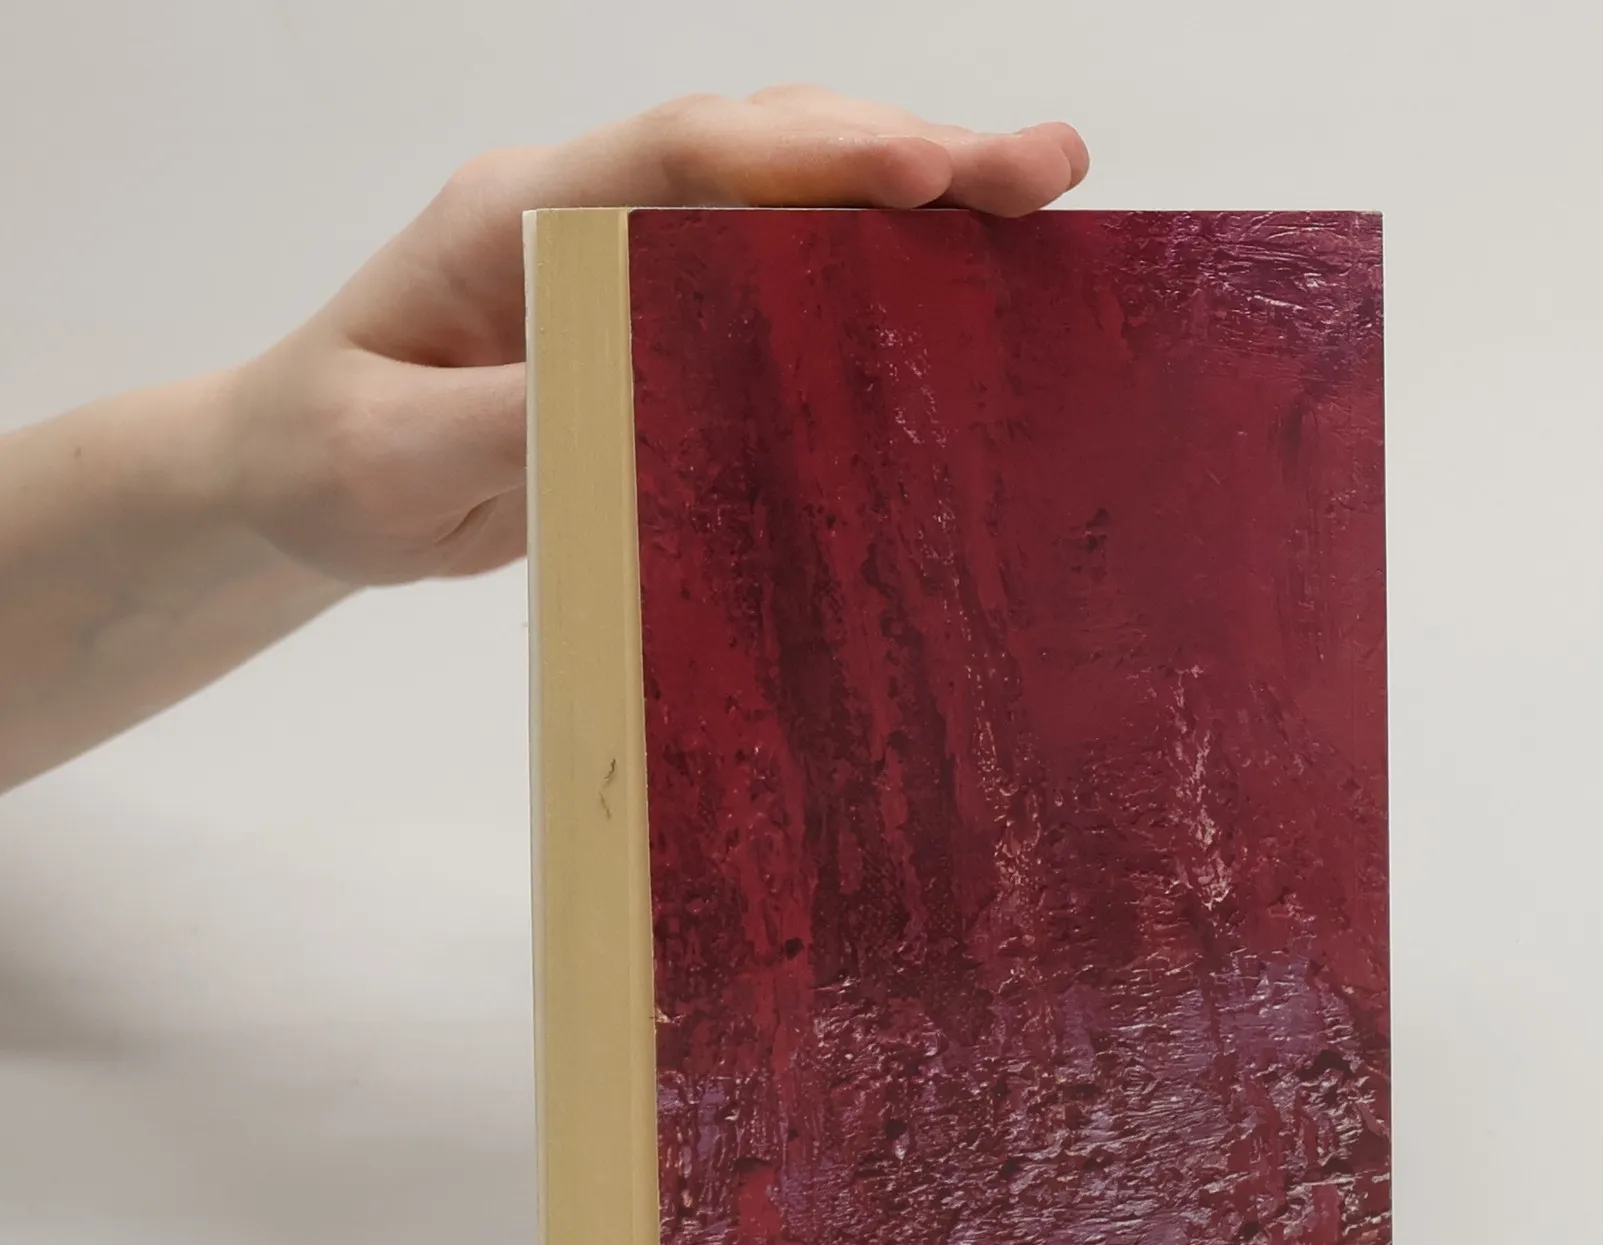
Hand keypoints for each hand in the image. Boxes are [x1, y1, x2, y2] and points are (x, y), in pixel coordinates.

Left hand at [224, 88, 1090, 586]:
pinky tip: (952, 284)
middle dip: (906, 149)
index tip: (928, 172)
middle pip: (762, 145)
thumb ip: (499, 422)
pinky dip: (869, 266)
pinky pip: (776, 274)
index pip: (682, 156)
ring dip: (909, 191)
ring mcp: (627, 259)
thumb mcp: (388, 457)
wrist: (296, 477)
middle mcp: (586, 212)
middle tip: (1042, 171)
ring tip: (1036, 203)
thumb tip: (634, 395)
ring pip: (784, 191)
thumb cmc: (327, 460)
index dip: (812, 155)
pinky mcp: (656, 321)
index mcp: (517, 216)